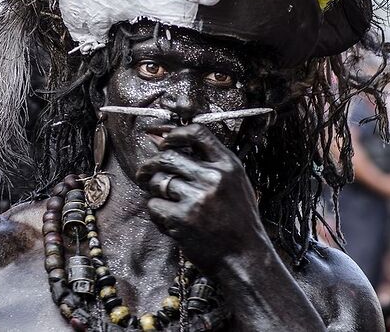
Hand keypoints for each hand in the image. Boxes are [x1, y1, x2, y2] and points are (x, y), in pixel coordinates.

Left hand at [137, 124, 266, 268]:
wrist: (245, 258)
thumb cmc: (236, 219)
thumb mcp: (231, 183)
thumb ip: (203, 160)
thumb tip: (160, 138)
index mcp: (228, 165)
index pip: (197, 132)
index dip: (174, 133)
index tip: (163, 141)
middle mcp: (213, 178)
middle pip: (168, 156)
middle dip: (151, 164)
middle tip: (145, 172)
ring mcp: (197, 199)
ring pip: (157, 181)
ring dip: (154, 190)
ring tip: (164, 199)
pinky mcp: (182, 219)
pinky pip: (154, 205)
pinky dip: (157, 212)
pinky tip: (169, 219)